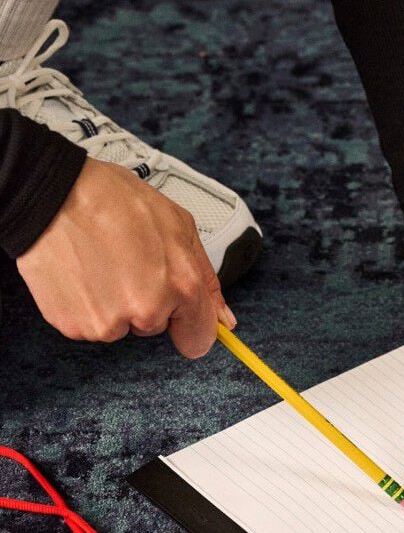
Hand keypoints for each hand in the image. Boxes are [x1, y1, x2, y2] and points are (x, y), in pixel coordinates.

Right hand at [17, 157, 235, 358]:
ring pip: (123, 326)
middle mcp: (147, 310)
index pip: (200, 338)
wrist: (49, 193)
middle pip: (157, 327)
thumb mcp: (179, 226)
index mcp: (181, 286)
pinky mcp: (74, 325)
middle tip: (129, 263)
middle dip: (149, 302)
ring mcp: (108, 322)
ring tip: (102, 263)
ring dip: (116, 303)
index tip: (181, 314)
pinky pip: (92, 324)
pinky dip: (88, 305)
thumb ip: (207, 279)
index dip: (191, 323)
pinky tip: (83, 273)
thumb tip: (224, 319)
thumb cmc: (113, 201)